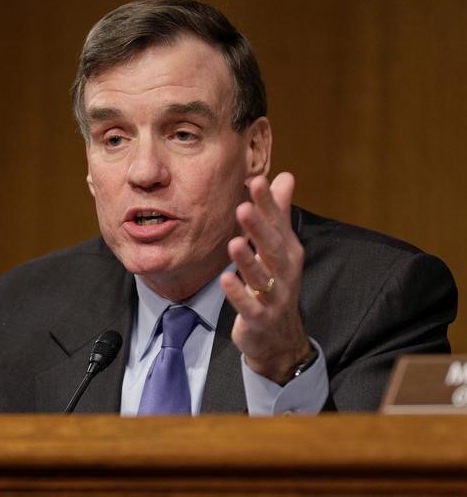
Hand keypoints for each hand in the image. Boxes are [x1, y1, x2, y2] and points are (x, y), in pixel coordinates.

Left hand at [220, 172, 310, 384]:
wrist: (279, 337)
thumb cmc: (276, 284)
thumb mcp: (280, 248)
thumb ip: (279, 213)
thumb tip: (285, 176)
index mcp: (288, 251)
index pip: (278, 223)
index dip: (268, 204)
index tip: (256, 181)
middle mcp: (285, 272)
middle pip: (273, 247)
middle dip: (260, 228)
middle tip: (244, 206)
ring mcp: (274, 297)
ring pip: (262, 276)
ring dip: (248, 260)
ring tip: (233, 242)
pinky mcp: (260, 318)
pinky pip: (249, 305)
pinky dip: (238, 293)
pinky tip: (225, 279)